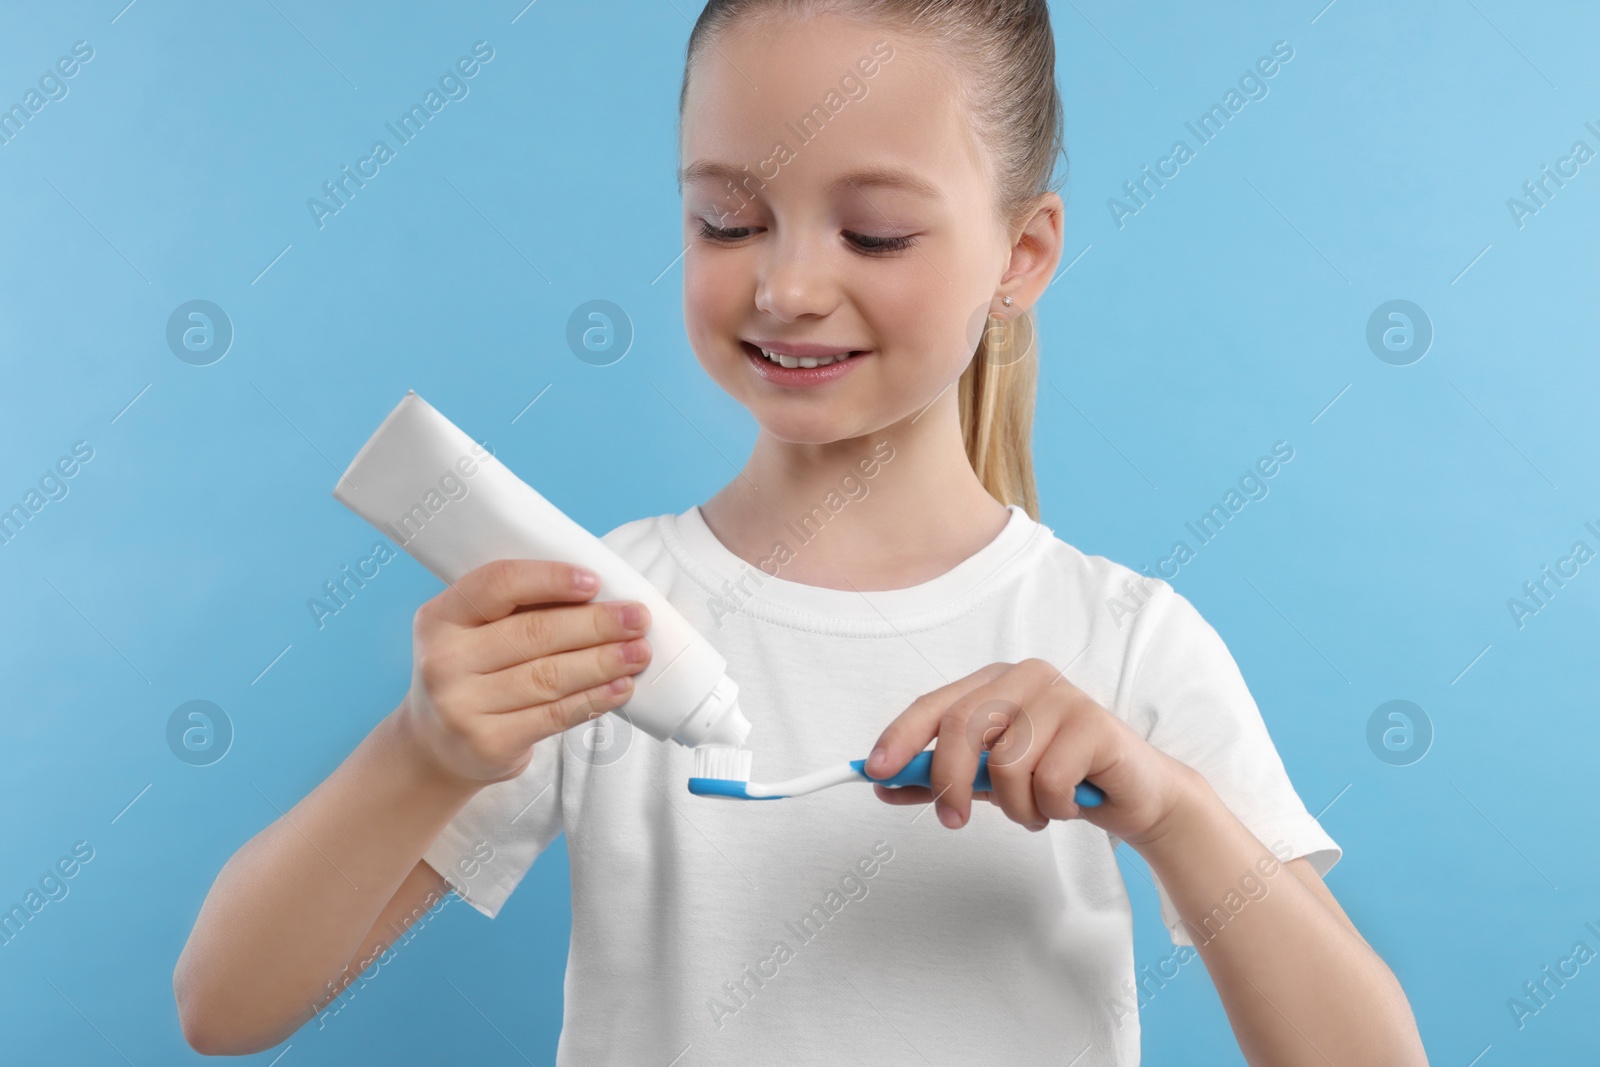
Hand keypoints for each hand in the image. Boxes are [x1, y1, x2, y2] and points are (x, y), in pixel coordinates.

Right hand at [399, 559, 653, 786]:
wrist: (435, 748)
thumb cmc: (472, 675)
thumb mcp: (474, 634)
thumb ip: (520, 611)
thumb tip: (601, 597)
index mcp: (440, 617)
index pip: (499, 584)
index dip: (551, 579)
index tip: (595, 582)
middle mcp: (444, 660)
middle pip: (534, 633)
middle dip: (596, 624)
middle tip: (638, 619)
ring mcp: (462, 705)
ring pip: (550, 676)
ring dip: (604, 662)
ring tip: (639, 653)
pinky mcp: (488, 742)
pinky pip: (554, 715)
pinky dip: (594, 700)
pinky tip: (620, 688)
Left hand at [865, 658, 1196, 843]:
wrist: (1132, 795)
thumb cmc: (1057, 779)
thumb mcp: (989, 782)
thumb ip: (939, 779)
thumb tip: (883, 785)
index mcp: (994, 683)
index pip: (934, 705)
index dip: (900, 738)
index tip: (874, 772)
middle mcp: (1025, 677)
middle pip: (963, 727)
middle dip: (950, 781)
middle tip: (954, 820)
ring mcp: (1062, 694)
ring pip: (1007, 762)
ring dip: (1016, 807)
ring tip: (1037, 811)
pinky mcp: (1095, 721)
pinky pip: (1049, 778)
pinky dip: (1051, 807)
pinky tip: (1068, 804)